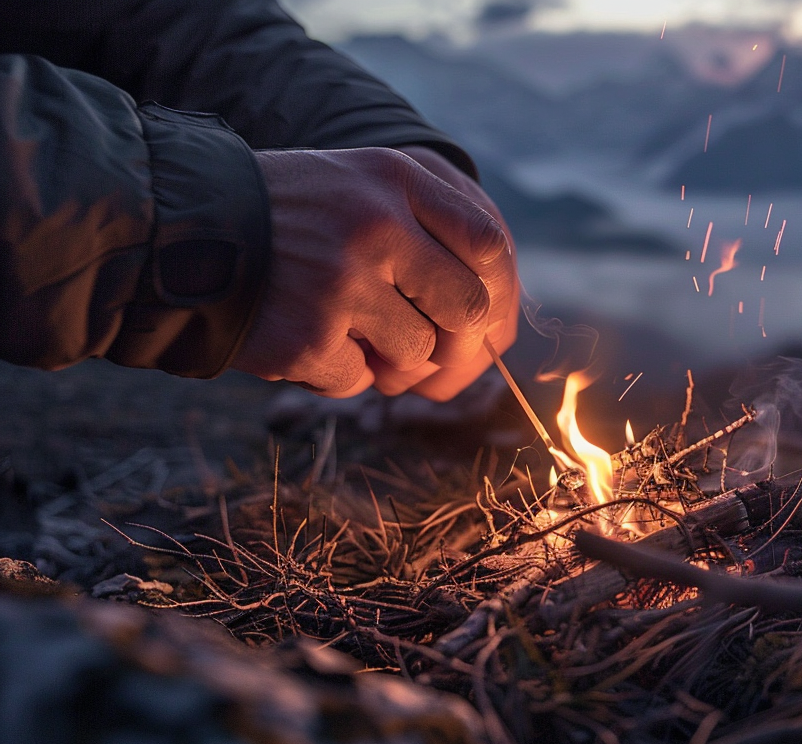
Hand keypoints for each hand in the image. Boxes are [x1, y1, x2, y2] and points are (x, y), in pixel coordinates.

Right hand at [233, 147, 518, 399]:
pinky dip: (337, 373)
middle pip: (467, 309)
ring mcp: (342, 282)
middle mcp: (376, 224)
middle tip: (417, 340)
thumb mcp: (360, 186)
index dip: (496, 291)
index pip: (488, 244)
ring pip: (417, 353)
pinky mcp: (308, 335)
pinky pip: (358, 380)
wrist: (179, 227)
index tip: (481, 318)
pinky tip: (303, 338)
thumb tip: (495, 319)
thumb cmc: (288, 218)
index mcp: (395, 179)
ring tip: (343, 328)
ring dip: (388, 358)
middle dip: (451, 339)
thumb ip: (427, 229)